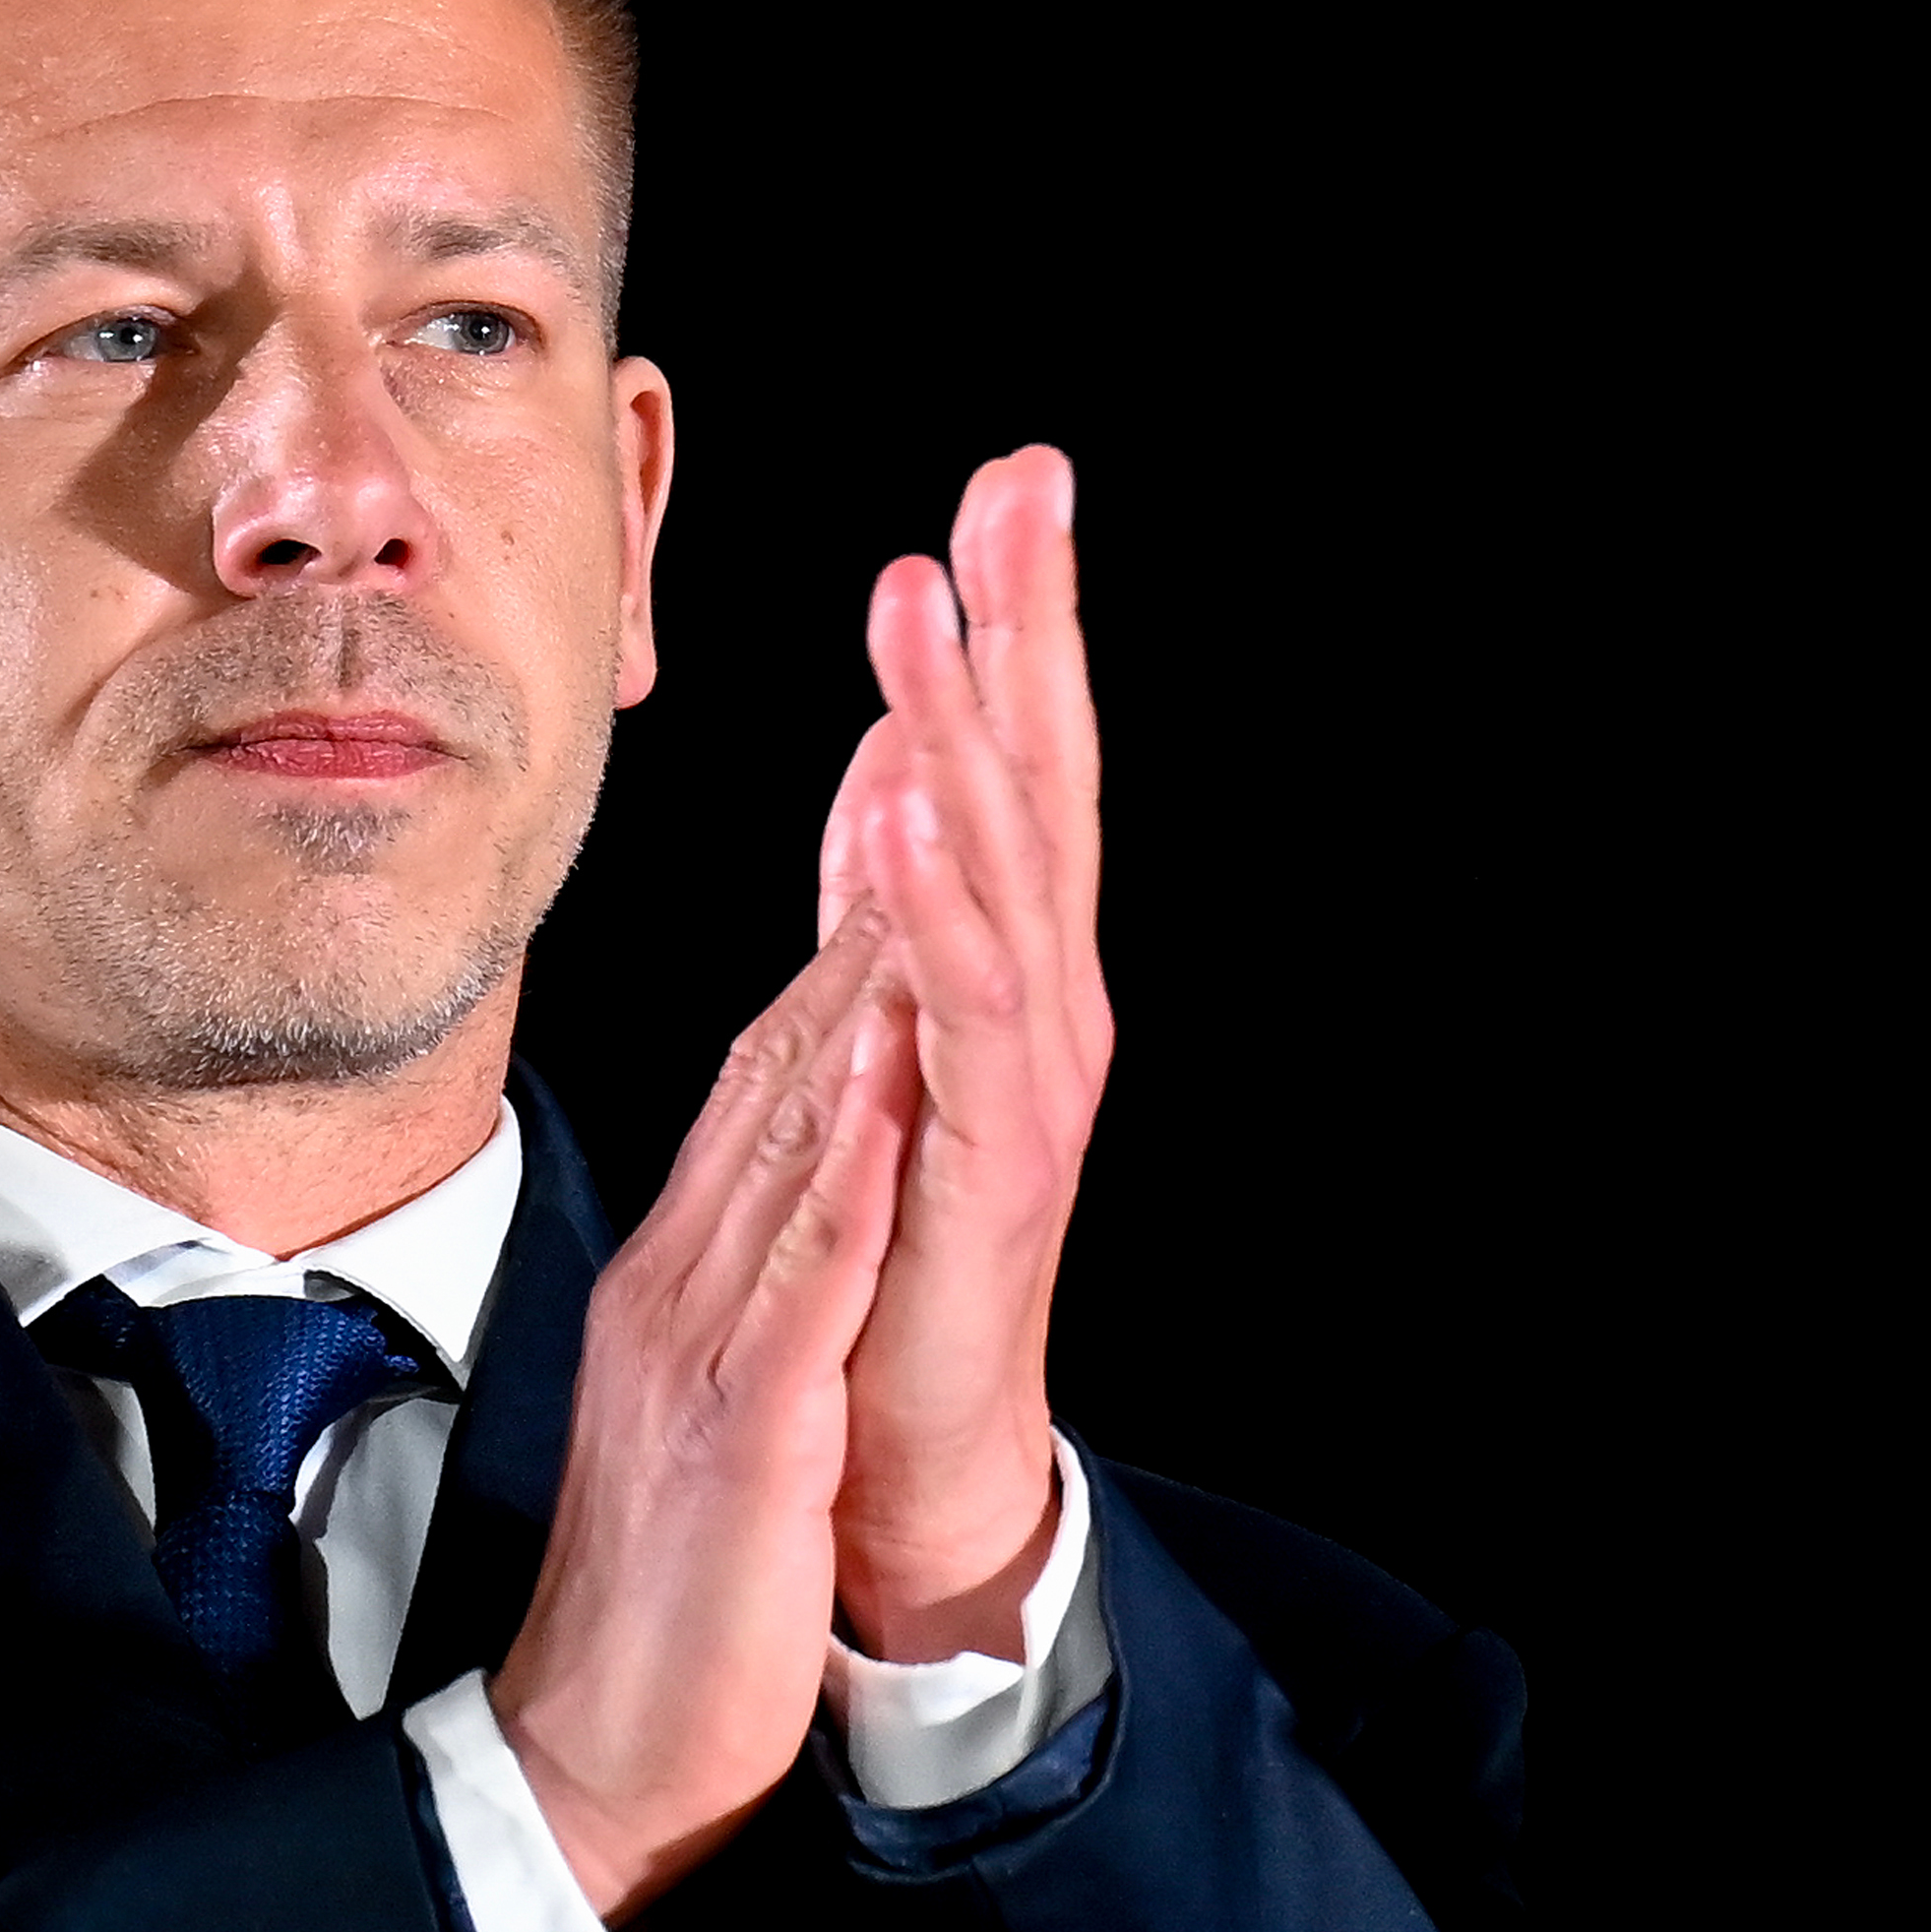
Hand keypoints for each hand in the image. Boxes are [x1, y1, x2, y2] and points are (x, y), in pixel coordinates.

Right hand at [489, 910, 923, 1921]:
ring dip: (857, 1008)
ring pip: (789, 1146)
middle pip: (778, 1072)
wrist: (597, 1745)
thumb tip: (792, 1198)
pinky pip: (799, 1285)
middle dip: (857, 920)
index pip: (768, 1081)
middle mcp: (681, 1279)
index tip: (905, 826)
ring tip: (921, 886)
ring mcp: (700, 1344)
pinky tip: (895, 1097)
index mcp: (682, 1274)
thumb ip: (737, 1288)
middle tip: (924, 774)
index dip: (840, 943)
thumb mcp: (705, 1398)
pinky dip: (850, 1182)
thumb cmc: (670, 1587)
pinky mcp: (738, 1429)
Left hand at [816, 447, 1112, 1661]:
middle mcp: (1042, 996)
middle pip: (1040, 778)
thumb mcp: (888, 1036)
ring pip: (1003, 870)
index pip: (1018, 755)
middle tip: (1014, 486)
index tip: (1010, 481)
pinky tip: (901, 803)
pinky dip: (932, 901)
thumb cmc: (901, 1250)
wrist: (911, 1450)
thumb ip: (893, 903)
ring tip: (925, 611)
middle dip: (1027, 628)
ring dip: (963, 732)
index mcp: (1007, 959)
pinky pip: (960, 1007)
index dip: (1018, 619)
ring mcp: (1028, 1073)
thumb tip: (887, 761)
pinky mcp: (992, 1154)